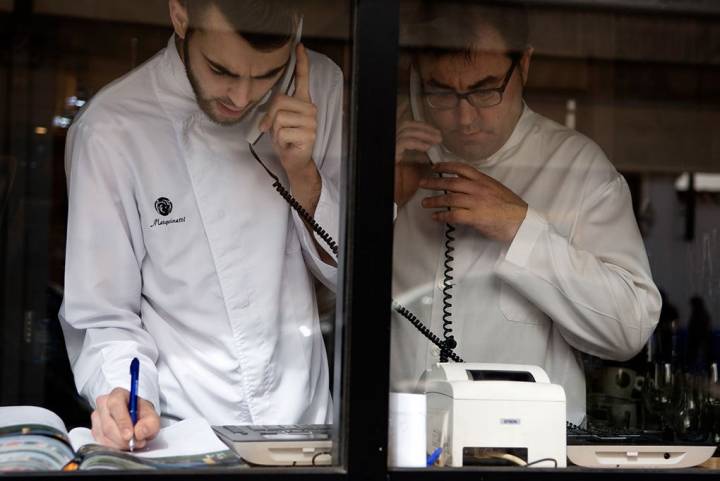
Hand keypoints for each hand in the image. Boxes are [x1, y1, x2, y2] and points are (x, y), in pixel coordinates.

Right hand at [91, 387, 159, 450]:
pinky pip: (101, 442)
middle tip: (136, 443)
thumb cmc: (142, 415)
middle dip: (122, 438)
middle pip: (108, 425)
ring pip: (103, 435)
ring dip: (119, 444)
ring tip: (132, 443)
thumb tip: (140, 432)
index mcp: (118, 394)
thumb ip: (150, 423)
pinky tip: (123, 444)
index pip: (116, 405)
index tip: (129, 435)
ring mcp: (97, 417)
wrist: (136, 419)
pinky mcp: (94, 429)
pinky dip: (113, 447)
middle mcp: (103, 403)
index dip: (122, 421)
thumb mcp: (152, 417)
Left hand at [259, 43, 317, 177]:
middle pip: (280, 101)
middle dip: (270, 117)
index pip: (303, 78)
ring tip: (283, 137)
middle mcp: (310, 108)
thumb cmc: (286, 138)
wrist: (294, 159)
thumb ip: (273, 112)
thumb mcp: (276, 121)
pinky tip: (288, 144)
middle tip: (273, 129)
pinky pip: (282, 132)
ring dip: (274, 131)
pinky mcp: (309, 135)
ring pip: (280, 118)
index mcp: (302, 102)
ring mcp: (311, 121)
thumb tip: (265, 120)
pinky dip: (279, 141)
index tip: (299, 46)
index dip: (301, 62)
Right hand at [395, 99, 440, 207]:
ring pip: (406, 130)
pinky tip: (427, 148)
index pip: (408, 127)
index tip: (436, 132)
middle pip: (406, 125)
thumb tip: (437, 150)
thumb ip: (424, 157)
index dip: (422, 127)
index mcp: (397, 145)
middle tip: (438, 135)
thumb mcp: (417, 168)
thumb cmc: (403, 186)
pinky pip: (404, 143)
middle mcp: (392, 144)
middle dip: (424, 128)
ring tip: (436, 140)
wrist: (394, 198)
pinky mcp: (391, 155)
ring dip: (424, 134)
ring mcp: (390, 148)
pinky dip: (418, 143)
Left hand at [419, 162, 527, 242]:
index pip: (461, 168)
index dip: (445, 166)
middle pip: (451, 182)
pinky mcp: (476, 217)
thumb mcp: (496, 189)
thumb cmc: (511, 207)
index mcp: (484, 180)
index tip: (434, 167)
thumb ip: (481, 186)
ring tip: (425, 203)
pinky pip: (454, 215)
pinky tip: (436, 217)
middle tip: (422, 184)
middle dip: (434, 182)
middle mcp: (478, 188)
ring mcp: (477, 202)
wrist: (523, 221)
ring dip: (434, 200)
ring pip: (450, 198)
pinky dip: (442, 216)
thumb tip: (465, 188)